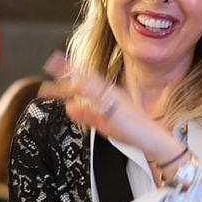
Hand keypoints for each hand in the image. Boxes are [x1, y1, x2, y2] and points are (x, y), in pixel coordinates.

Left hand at [40, 52, 175, 159]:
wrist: (152, 139)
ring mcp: (112, 97)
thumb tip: (69, 107)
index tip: (54, 66)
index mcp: (107, 95)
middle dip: (67, 70)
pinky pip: (98, 94)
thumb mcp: (103, 125)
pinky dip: (86, 87)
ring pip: (89, 81)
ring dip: (73, 74)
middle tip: (50, 62)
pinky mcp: (115, 105)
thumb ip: (86, 116)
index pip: (85, 81)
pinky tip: (75, 83)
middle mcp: (110, 92)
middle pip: (84, 78)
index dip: (70, 73)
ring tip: (56, 67)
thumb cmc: (133, 133)